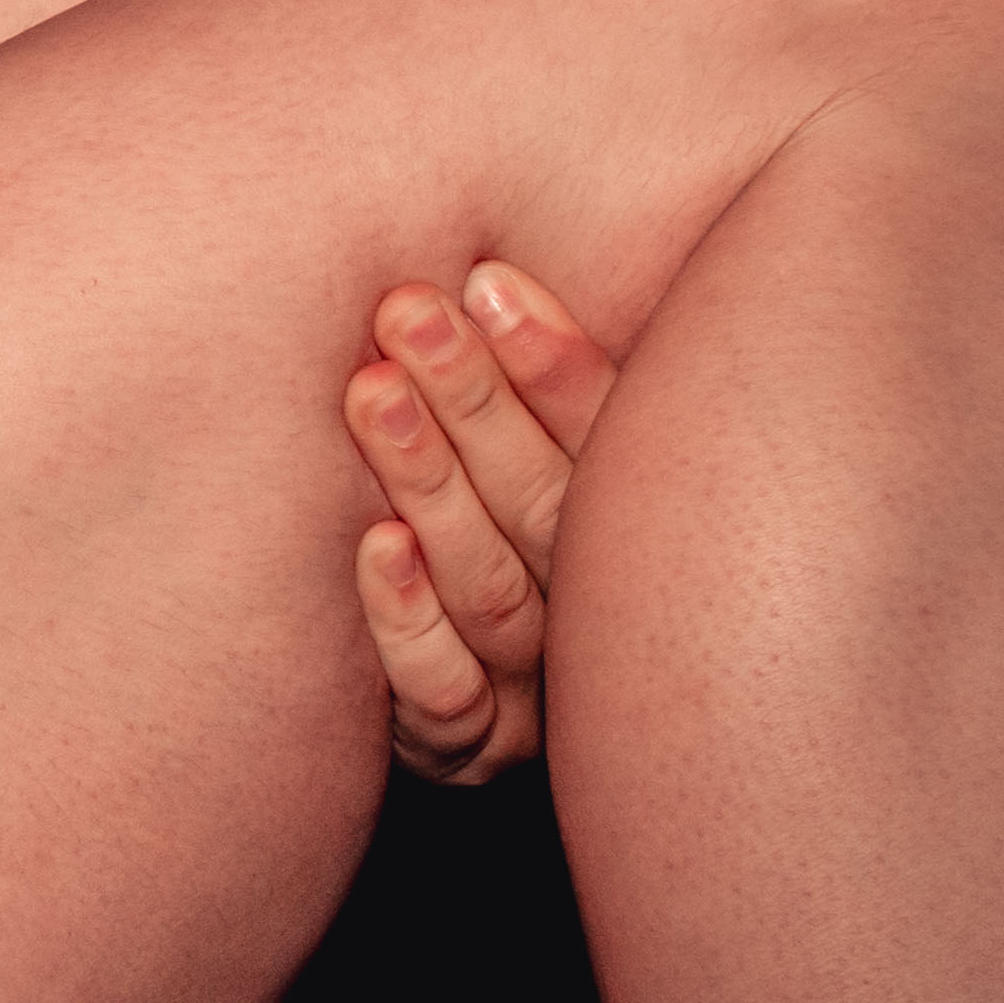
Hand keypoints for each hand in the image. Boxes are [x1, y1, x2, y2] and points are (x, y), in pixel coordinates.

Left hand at [346, 260, 612, 783]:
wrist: (504, 727)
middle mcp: (596, 609)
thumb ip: (536, 379)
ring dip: (430, 483)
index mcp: (630, 527)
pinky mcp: (470, 748)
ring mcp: (537, 686)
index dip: (553, 361)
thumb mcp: (536, 448)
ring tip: (373, 397)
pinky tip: (374, 548)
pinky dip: (407, 620)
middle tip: (406, 314)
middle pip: (544, 503)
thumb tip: (489, 254)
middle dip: (474, 400)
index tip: (487, 279)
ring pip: (492, 587)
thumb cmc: (500, 524)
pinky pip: (443, 692)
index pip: (605, 437)